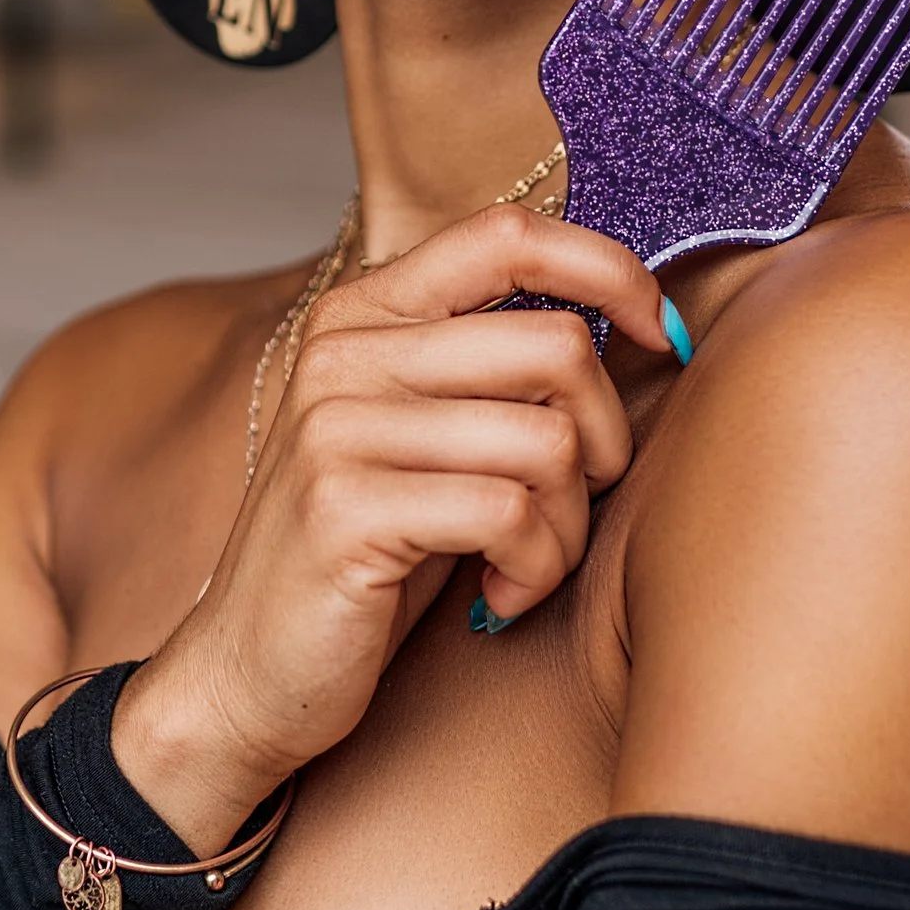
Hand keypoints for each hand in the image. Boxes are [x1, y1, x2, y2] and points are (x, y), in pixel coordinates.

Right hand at [113, 207, 675, 849]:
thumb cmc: (366, 557)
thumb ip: (490, 366)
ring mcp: (336, 428)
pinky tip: (501, 595)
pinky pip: (511, 514)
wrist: (247, 673)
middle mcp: (343, 352)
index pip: (507, 236)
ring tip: (528, 562)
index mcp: (364, 314)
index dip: (610, 272)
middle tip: (571, 503)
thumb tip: (636, 315)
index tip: (661, 337)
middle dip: (604, 437)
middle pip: (557, 346)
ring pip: (548, 439)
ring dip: (568, 523)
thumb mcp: (422, 437)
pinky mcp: (345, 510)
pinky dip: (536, 568)